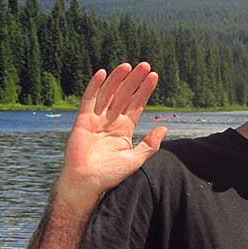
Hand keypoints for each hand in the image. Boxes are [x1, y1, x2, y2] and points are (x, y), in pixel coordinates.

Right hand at [55, 62, 166, 210]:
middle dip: (134, 80)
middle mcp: (110, 121)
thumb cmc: (110, 175)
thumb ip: (149, 144)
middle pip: (124, 95)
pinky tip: (103, 73)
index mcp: (123, 129)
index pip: (136, 104)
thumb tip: (164, 128)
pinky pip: (89, 100)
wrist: (87, 183)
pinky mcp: (83, 121)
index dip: (144, 90)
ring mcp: (96, 119)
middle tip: (145, 65)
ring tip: (128, 65)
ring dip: (118, 79)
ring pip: (108, 94)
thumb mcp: (135, 159)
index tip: (154, 76)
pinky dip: (94, 86)